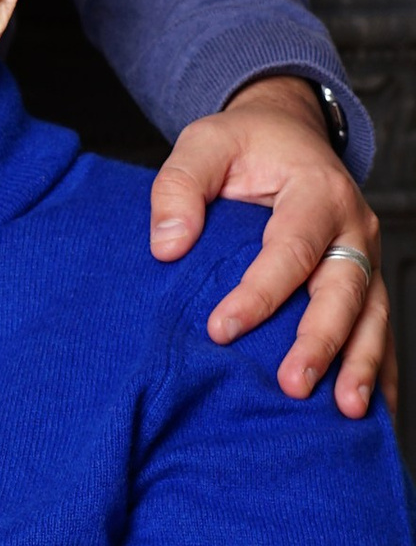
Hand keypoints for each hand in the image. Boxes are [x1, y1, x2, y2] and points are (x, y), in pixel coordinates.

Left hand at [152, 75, 391, 415]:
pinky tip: (373, 412)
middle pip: (344, 289)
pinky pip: (377, 328)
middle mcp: (352, 227)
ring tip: (347, 412)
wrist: (287, 133)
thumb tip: (167, 246)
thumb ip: (179, 187)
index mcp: (316, 191)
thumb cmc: (245, 143)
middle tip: (293, 385)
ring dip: (362, 365)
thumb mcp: (204, 143)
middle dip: (321, 341)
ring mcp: (364, 258)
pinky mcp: (365, 282)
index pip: (291, 248)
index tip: (220, 330)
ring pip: (372, 316)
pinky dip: (379, 370)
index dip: (259, 293)